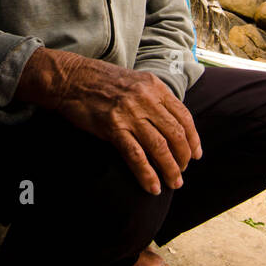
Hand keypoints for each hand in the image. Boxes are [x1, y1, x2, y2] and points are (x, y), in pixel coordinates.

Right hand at [16, 48, 201, 195]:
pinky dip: (146, 173)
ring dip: (170, 169)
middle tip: (182, 173)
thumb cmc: (99, 81)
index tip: (196, 155)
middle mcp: (146, 98)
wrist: (70, 78)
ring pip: (159, 146)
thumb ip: (152, 98)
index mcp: (154, 86)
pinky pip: (136, 155)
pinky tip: (152, 187)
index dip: (193, 139)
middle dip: (183, 157)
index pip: (184, 116)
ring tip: (173, 183)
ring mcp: (129, 112)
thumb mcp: (133, 82)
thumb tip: (168, 123)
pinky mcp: (112, 126)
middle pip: (175, 133)